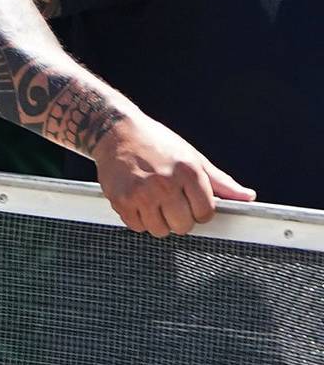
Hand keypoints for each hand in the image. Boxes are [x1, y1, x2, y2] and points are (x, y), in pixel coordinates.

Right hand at [94, 115, 254, 236]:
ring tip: (155, 203)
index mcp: (188, 171)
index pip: (205, 213)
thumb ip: (220, 182)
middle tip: (173, 204)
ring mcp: (142, 194)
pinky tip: (139, 203)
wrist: (117, 133)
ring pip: (160, 230)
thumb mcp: (193, 158)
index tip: (193, 204)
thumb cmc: (157, 144)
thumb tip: (247, 197)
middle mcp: (165, 184)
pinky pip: (137, 228)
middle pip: (183, 225)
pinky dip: (140, 220)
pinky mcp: (122, 201)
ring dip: (160, 222)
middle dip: (181, 219)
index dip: (201, 212)